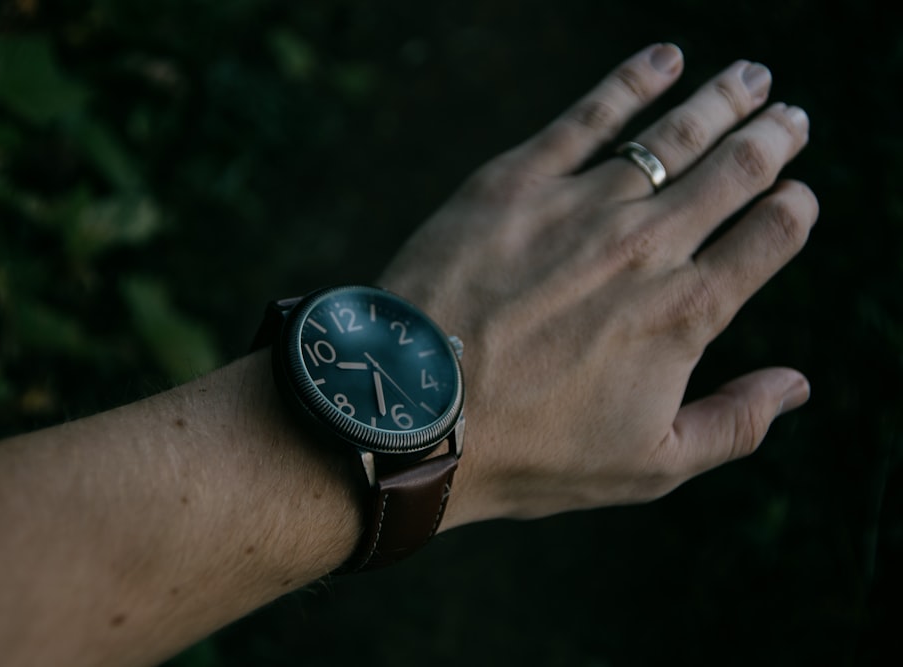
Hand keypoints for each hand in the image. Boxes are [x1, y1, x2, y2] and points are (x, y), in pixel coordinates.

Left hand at [378, 44, 816, 525]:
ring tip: (750, 78)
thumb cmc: (531, 451)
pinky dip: (632, 81)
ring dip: (721, 100)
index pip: (768, 239)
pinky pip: (588, 115)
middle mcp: (645, 248)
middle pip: (733, 173)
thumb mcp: (647, 467)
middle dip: (773, 139)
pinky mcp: (516, 182)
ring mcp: (581, 206)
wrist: (415, 415)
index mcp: (683, 314)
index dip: (794, 211)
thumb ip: (734, 425)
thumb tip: (798, 386)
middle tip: (792, 119)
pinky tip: (663, 59)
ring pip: (673, 136)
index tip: (799, 196)